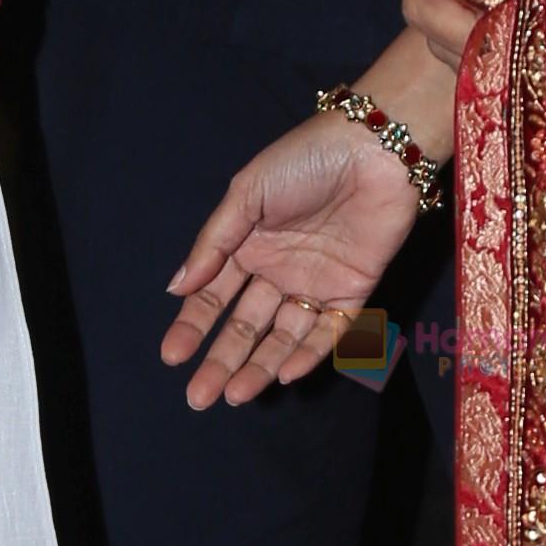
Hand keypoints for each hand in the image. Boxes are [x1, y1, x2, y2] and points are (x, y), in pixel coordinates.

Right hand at [164, 112, 423, 409]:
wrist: (373, 148)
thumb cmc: (303, 161)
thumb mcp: (247, 194)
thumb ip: (214, 244)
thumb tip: (176, 288)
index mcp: (247, 246)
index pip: (213, 297)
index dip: (193, 327)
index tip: (172, 357)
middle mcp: (278, 270)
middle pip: (245, 326)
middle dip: (221, 360)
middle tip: (199, 396)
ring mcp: (315, 283)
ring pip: (283, 336)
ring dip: (259, 365)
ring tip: (236, 395)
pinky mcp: (354, 289)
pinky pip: (329, 330)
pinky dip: (308, 352)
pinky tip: (284, 374)